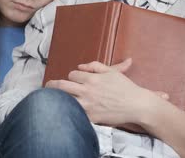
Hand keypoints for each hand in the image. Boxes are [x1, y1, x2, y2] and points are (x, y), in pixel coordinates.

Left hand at [45, 59, 167, 126]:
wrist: (136, 105)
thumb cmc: (125, 88)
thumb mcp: (112, 72)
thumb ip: (95, 66)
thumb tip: (81, 66)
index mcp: (92, 78)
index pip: (72, 75)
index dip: (72, 77)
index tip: (73, 80)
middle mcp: (87, 91)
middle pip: (62, 86)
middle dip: (52, 85)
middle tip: (48, 86)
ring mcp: (88, 105)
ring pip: (64, 101)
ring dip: (56, 99)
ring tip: (49, 100)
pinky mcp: (90, 118)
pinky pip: (74, 115)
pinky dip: (68, 112)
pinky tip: (63, 112)